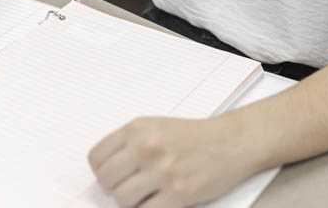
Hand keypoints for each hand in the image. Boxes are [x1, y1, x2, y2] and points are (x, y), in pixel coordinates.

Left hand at [88, 115, 254, 207]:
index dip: (101, 170)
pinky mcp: (179, 193)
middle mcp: (147, 146)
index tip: (111, 174)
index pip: (96, 157)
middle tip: (129, 186)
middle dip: (115, 187)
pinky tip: (160, 200)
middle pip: (106, 180)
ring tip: (147, 193)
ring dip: (132, 202)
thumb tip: (104, 169)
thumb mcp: (155, 126)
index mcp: (137, 128)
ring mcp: (163, 170)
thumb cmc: (194, 135)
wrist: (231, 141)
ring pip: (122, 199)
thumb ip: (130, 143)